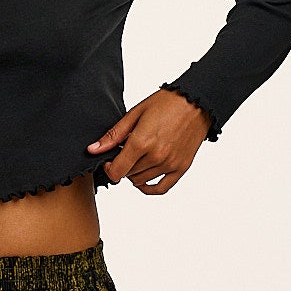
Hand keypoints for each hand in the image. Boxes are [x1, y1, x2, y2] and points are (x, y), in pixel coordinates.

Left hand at [87, 88, 211, 193]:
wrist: (197, 101)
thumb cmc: (167, 103)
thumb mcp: (135, 113)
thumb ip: (113, 135)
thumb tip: (93, 150)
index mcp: (142, 142)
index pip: (116, 171)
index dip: (109, 168)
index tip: (110, 160)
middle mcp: (156, 157)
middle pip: (128, 175)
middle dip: (123, 166)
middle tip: (126, 152)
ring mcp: (169, 164)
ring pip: (141, 181)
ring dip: (135, 173)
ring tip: (138, 158)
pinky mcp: (181, 168)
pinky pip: (161, 188)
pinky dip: (149, 188)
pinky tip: (143, 181)